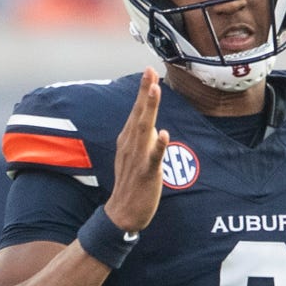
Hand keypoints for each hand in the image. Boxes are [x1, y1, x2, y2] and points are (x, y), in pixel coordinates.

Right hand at [104, 67, 169, 231]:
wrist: (122, 213)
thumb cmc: (131, 184)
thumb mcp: (133, 155)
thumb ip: (140, 139)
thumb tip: (150, 124)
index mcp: (128, 140)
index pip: (136, 111)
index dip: (143, 91)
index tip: (149, 71)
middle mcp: (130, 145)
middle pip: (138, 114)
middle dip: (145, 92)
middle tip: (149, 71)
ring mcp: (137, 158)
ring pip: (144, 130)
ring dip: (149, 110)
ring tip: (155, 90)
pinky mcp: (145, 173)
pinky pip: (153, 158)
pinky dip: (158, 146)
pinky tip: (163, 134)